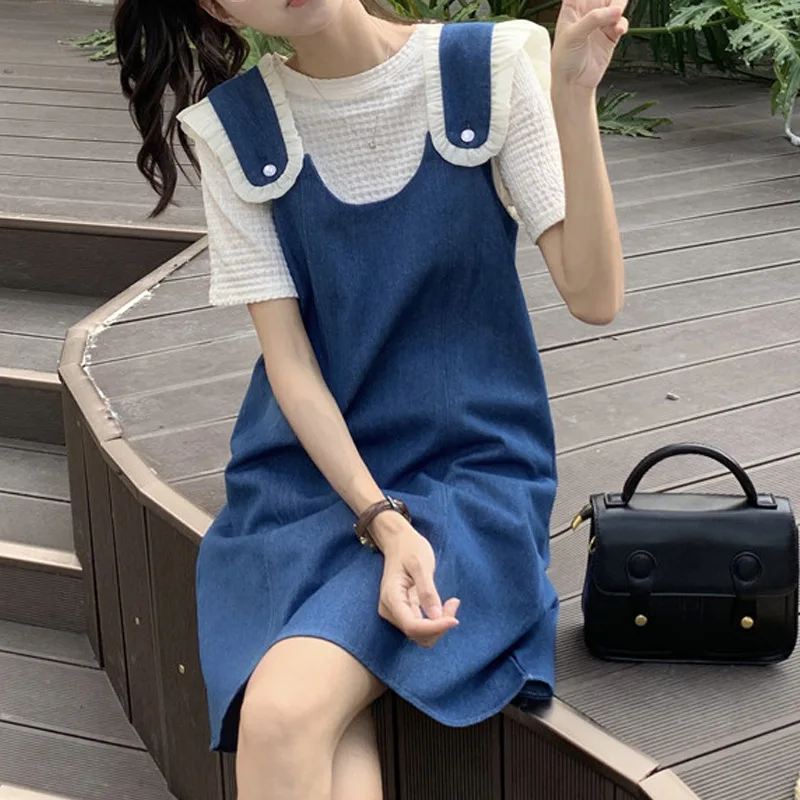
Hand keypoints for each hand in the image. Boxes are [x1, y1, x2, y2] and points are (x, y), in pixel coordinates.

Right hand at [373, 514, 459, 647]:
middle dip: (439, 625)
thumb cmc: (409, 548)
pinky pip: (422, 625)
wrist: (398, 541)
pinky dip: (437, 621)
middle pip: (417, 633)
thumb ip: (427, 590)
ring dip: (440, 624)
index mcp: (391, 597)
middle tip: (454, 603)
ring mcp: (396, 612)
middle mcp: (390, 609)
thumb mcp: (421, 564)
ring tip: (451, 602)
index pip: (412, 626)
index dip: (435, 628)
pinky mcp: (405, 611)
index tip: (455, 620)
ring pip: (421, 633)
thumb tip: (436, 617)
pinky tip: (446, 604)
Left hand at [551, 0, 628, 90]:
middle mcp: (586, 14)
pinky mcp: (610, 35)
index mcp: (572, 9)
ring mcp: (599, 24)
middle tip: (613, 4)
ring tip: (617, 14)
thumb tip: (615, 10)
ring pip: (615, 6)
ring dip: (618, 7)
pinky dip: (622, 24)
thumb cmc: (564, 61)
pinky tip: (619, 29)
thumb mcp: (574, 35)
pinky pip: (621, 23)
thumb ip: (594, 19)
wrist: (574, 83)